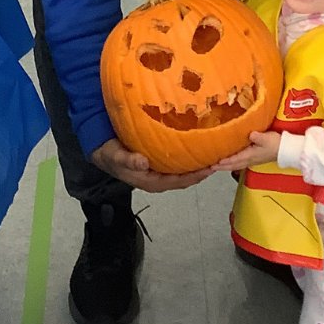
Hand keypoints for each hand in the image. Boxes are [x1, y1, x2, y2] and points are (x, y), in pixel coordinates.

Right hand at [91, 138, 209, 192]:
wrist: (101, 150)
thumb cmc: (110, 154)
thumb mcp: (115, 157)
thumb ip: (128, 160)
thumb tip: (143, 162)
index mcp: (153, 182)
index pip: (180, 181)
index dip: (197, 176)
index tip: (212, 167)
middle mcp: (160, 178)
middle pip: (188, 176)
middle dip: (204, 168)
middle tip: (222, 156)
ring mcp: (161, 170)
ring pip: (185, 168)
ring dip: (199, 161)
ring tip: (216, 149)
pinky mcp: (161, 161)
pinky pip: (180, 159)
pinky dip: (191, 153)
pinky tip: (199, 141)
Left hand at [212, 131, 280, 170]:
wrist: (286, 150)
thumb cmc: (276, 144)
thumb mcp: (266, 138)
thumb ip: (257, 136)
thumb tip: (249, 134)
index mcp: (249, 155)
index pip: (233, 160)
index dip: (222, 162)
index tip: (212, 163)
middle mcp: (249, 160)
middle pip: (232, 165)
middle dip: (221, 166)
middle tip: (209, 167)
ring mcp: (252, 160)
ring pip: (235, 165)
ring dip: (226, 166)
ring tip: (217, 165)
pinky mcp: (255, 158)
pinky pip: (240, 163)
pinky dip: (233, 163)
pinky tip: (230, 161)